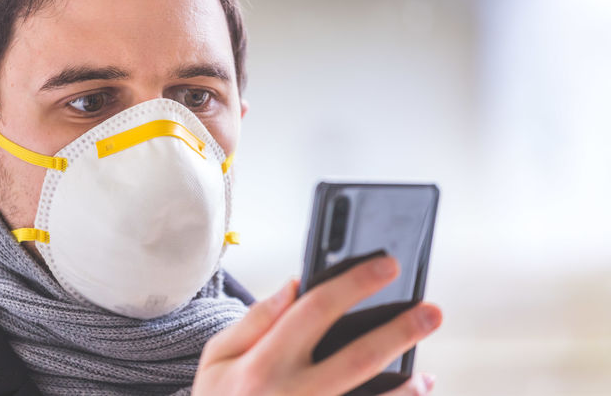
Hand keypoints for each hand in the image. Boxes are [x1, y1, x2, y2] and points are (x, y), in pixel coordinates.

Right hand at [193, 257, 441, 394]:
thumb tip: (294, 287)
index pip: (316, 311)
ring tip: (426, 368)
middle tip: (431, 311)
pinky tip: (413, 391)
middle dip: (398, 331)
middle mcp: (292, 394)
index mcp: (263, 363)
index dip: (354, 284)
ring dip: (405, 386)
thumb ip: (255, 321)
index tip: (385, 265)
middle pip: (356, 358)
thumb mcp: (217, 358)